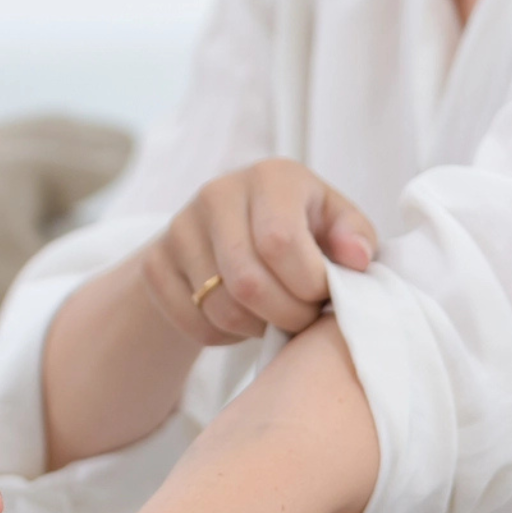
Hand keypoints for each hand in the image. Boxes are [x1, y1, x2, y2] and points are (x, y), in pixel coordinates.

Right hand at [141, 157, 377, 346]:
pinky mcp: (155, 264)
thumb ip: (355, 236)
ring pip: (220, 308)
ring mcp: (178, 228)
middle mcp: (217, 194)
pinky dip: (224, 335)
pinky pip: (193, 321)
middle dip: (286, 315)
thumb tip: (357, 259)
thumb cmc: (299, 226)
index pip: (281, 243)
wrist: (227, 229)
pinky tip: (243, 318)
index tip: (324, 295)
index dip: (309, 284)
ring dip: (258, 328)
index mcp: (270, 177)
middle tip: (303, 318)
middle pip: (248, 282)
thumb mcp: (335, 221)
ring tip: (276, 317)